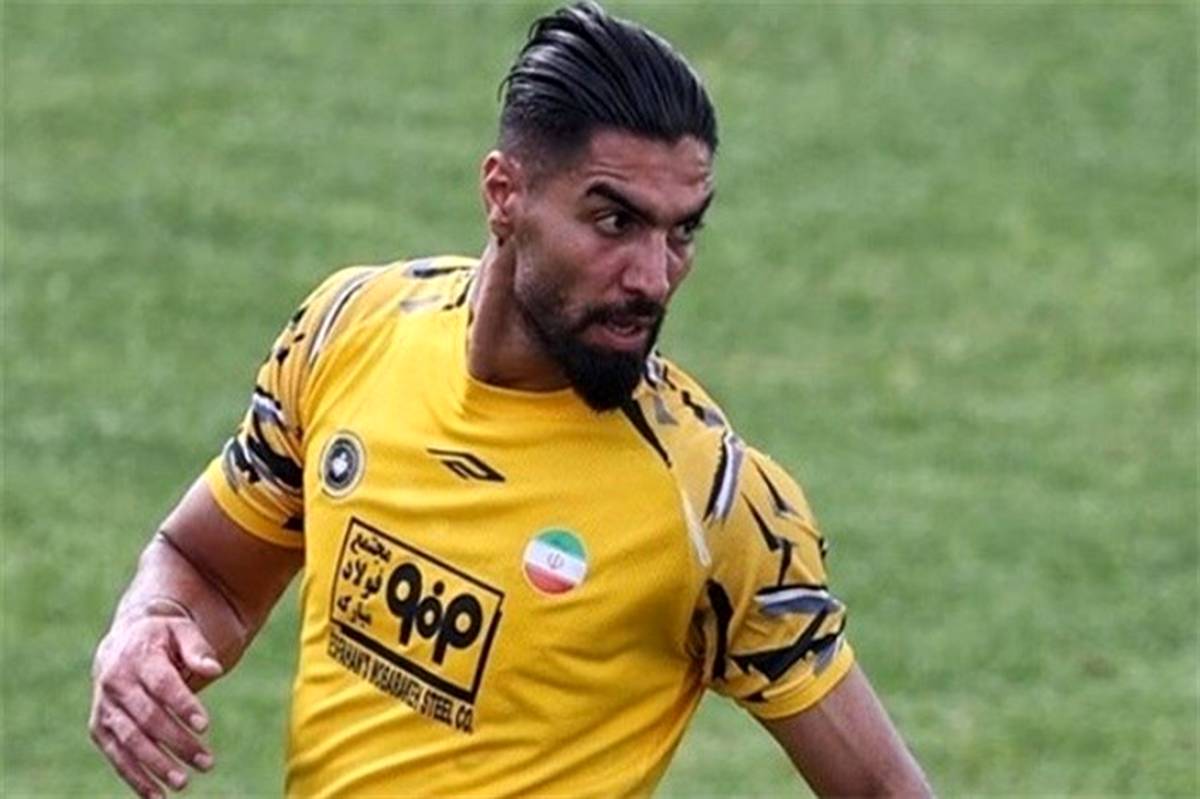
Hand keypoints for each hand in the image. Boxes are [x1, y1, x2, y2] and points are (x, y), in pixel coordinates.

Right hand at [89, 608, 223, 798]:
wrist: (126, 640)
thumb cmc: (163, 637)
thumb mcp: (182, 631)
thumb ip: (198, 649)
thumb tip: (214, 669)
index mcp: (138, 656)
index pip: (162, 684)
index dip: (183, 705)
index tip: (205, 726)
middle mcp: (116, 683)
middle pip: (148, 718)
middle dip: (177, 742)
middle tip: (207, 763)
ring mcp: (105, 707)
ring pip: (129, 741)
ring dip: (155, 765)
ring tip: (183, 783)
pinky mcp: (99, 727)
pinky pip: (116, 755)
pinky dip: (134, 777)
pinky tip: (156, 795)